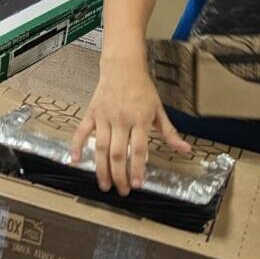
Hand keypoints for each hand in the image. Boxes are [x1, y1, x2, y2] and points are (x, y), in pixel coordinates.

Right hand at [71, 55, 190, 195]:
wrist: (123, 67)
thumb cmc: (142, 88)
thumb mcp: (159, 110)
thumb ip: (170, 132)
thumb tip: (185, 149)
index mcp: (139, 120)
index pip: (138, 150)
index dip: (136, 169)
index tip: (136, 185)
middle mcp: (121, 120)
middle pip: (117, 153)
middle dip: (119, 175)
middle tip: (121, 191)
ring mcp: (104, 117)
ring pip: (100, 147)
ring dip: (101, 168)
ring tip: (104, 185)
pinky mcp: (92, 113)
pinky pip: (81, 131)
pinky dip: (76, 146)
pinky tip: (75, 160)